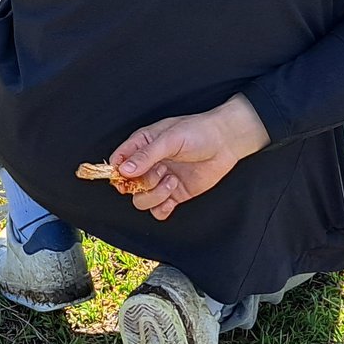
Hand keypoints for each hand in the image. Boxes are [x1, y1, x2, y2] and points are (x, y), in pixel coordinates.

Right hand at [108, 94, 270, 221]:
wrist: (225, 142)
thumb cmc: (198, 131)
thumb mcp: (170, 138)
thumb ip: (147, 155)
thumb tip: (124, 170)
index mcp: (142, 145)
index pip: (118, 162)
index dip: (118, 172)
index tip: (125, 177)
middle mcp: (149, 164)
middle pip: (128, 185)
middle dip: (142, 184)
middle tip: (160, 172)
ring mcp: (161, 180)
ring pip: (142, 200)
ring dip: (154, 195)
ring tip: (172, 181)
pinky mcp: (174, 194)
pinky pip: (158, 211)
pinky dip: (161, 210)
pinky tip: (170, 200)